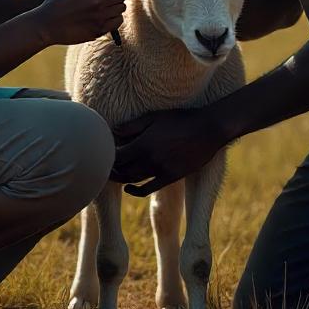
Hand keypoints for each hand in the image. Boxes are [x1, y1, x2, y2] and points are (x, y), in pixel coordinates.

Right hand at [35, 0, 125, 45]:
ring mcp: (100, 15)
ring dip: (115, 7)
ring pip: (121, 8)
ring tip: (105, 9)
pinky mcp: (99, 29)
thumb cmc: (56, 4)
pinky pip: (118, 21)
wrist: (47, 25)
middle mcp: (98, 0)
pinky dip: (114, 19)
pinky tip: (105, 18)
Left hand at [111, 108, 226, 196]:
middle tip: (102, 166)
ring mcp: (160, 170)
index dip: (106, 157)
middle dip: (110, 170)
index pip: (116, 157)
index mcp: (143, 144)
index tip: (101, 154)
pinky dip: (135, 191)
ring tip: (113, 174)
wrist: (207, 130)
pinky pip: (148, 189)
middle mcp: (150, 160)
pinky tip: (128, 188)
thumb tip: (113, 131)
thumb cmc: (180, 119)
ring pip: (132, 180)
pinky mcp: (170, 177)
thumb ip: (133, 126)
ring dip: (120, 179)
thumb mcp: (154, 117)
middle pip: (122, 170)